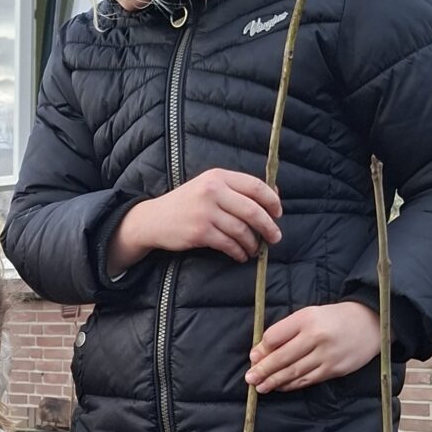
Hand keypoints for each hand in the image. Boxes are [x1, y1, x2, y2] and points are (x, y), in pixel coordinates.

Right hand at [108, 171, 282, 273]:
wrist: (153, 219)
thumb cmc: (186, 203)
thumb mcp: (209, 187)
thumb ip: (237, 189)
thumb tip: (274, 195)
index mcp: (217, 176)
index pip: (255, 186)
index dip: (271, 201)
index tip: (278, 213)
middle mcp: (212, 191)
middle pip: (252, 210)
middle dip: (268, 226)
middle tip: (275, 237)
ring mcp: (205, 212)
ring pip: (241, 230)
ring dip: (253, 243)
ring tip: (255, 249)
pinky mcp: (199, 232)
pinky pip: (228, 244)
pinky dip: (238, 252)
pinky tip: (241, 255)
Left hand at [247, 302, 380, 393]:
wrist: (370, 323)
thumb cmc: (334, 319)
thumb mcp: (310, 315)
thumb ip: (286, 331)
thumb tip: (260, 352)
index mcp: (307, 318)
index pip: (275, 336)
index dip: (262, 349)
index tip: (253, 358)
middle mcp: (316, 336)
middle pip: (282, 357)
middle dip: (263, 370)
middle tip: (249, 379)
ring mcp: (327, 355)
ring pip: (294, 372)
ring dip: (274, 381)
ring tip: (260, 387)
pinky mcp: (334, 369)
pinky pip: (307, 379)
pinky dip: (292, 385)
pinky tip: (280, 387)